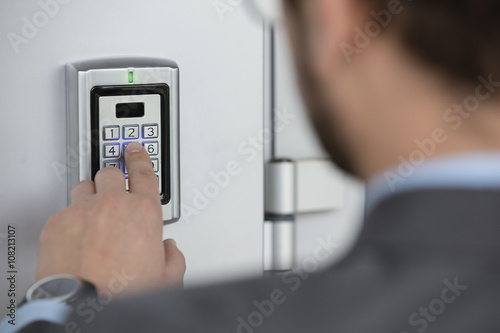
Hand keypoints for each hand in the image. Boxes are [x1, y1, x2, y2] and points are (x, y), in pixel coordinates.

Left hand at [36, 142, 185, 294]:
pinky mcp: (57, 222)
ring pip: (85, 186)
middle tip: (114, 190)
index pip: (144, 173)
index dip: (140, 157)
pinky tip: (75, 237)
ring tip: (93, 213)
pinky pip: (65, 210)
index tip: (136, 150)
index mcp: (143, 212)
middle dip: (113, 179)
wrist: (84, 305)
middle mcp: (113, 204)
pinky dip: (71, 219)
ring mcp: (83, 210)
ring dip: (91, 195)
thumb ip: (173, 257)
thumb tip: (169, 251)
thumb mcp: (166, 278)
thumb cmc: (123, 292)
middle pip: (111, 172)